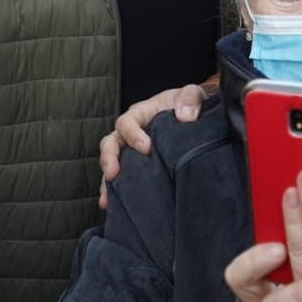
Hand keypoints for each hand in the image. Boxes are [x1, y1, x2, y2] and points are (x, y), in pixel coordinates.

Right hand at [97, 83, 203, 208]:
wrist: (195, 117)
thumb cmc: (189, 104)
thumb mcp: (193, 94)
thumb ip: (190, 99)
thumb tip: (184, 117)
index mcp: (142, 113)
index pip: (128, 122)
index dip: (133, 134)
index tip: (146, 148)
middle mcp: (131, 132)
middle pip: (111, 142)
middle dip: (109, 158)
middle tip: (113, 173)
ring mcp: (131, 150)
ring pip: (112, 163)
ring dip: (107, 180)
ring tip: (107, 199)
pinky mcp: (137, 166)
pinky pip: (122, 178)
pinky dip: (115, 191)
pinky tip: (113, 206)